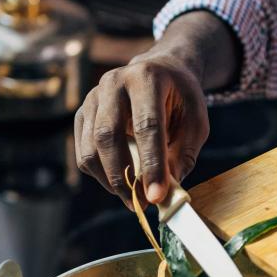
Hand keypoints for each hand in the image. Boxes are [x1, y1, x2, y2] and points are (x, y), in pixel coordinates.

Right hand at [75, 50, 209, 206]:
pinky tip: (121, 182)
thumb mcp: (195, 122)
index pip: (147, 125)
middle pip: (108, 136)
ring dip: (111, 182)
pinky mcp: (81, 114)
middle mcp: (113, 83)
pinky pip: (84, 154)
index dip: (152, 164)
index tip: (157, 197)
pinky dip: (101, 176)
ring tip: (133, 198)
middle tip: (142, 204)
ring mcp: (92, 98)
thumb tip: (165, 192)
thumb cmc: (179, 100)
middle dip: (125, 177)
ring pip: (91, 149)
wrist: (158, 73)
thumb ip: (182, 155)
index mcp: (146, 78)